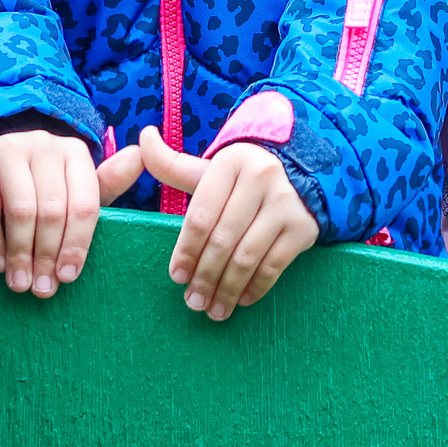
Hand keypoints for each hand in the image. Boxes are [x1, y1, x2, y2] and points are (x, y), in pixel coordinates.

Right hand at [0, 128, 143, 296]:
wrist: (0, 165)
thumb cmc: (49, 186)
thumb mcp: (78, 188)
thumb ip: (108, 183)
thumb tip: (139, 154)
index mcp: (75, 153)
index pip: (83, 205)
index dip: (76, 245)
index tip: (67, 277)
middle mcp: (45, 146)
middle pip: (52, 211)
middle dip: (46, 255)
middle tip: (41, 288)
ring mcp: (11, 150)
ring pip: (21, 211)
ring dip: (21, 253)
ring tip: (21, 283)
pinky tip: (1, 265)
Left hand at [139, 127, 319, 320]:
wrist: (301, 171)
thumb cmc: (242, 176)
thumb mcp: (211, 168)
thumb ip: (172, 163)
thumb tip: (144, 136)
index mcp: (231, 163)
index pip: (201, 215)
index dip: (186, 250)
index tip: (176, 277)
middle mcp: (261, 178)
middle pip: (223, 240)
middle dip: (205, 276)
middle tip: (192, 302)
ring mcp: (286, 203)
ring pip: (247, 257)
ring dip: (227, 289)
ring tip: (213, 310)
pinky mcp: (303, 227)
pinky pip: (275, 265)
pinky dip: (256, 287)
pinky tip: (240, 300)